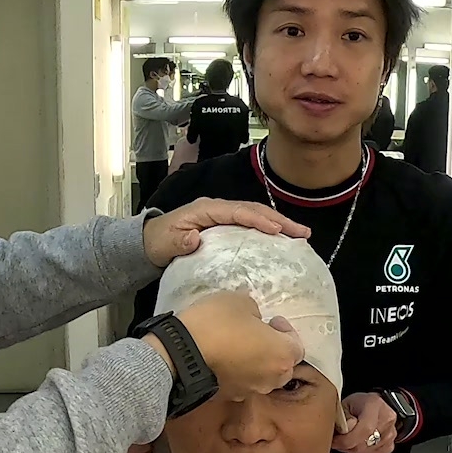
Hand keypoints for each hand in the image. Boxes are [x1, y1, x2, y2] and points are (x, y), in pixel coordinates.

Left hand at [142, 198, 311, 266]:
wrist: (150, 243)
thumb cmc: (159, 242)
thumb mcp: (165, 244)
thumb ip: (179, 242)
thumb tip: (195, 237)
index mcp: (206, 209)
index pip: (237, 211)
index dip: (258, 219)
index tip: (277, 229)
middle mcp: (218, 208)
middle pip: (253, 210)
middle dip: (279, 220)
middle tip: (302, 232)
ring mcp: (223, 216)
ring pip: (256, 215)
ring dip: (279, 224)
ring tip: (300, 235)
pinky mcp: (226, 226)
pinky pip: (251, 225)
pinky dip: (269, 230)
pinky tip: (283, 240)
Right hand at [162, 291, 302, 397]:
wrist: (181, 353)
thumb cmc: (217, 323)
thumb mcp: (240, 300)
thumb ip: (255, 310)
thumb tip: (254, 318)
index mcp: (282, 355)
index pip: (297, 346)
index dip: (286, 330)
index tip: (271, 320)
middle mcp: (271, 378)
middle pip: (282, 366)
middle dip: (274, 350)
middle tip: (260, 334)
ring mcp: (249, 390)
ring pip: (261, 377)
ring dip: (256, 362)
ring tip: (240, 346)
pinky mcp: (228, 396)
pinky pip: (240, 382)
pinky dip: (237, 372)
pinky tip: (222, 357)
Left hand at [333, 392, 398, 452]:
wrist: (371, 406)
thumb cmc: (356, 405)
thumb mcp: (344, 405)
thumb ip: (344, 417)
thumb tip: (346, 430)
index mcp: (375, 404)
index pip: (365, 429)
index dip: (347, 440)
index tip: (335, 441)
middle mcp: (387, 418)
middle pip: (365, 444)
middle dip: (346, 447)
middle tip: (337, 441)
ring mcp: (391, 433)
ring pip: (366, 452)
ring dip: (352, 450)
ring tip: (347, 440)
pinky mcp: (390, 446)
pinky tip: (357, 444)